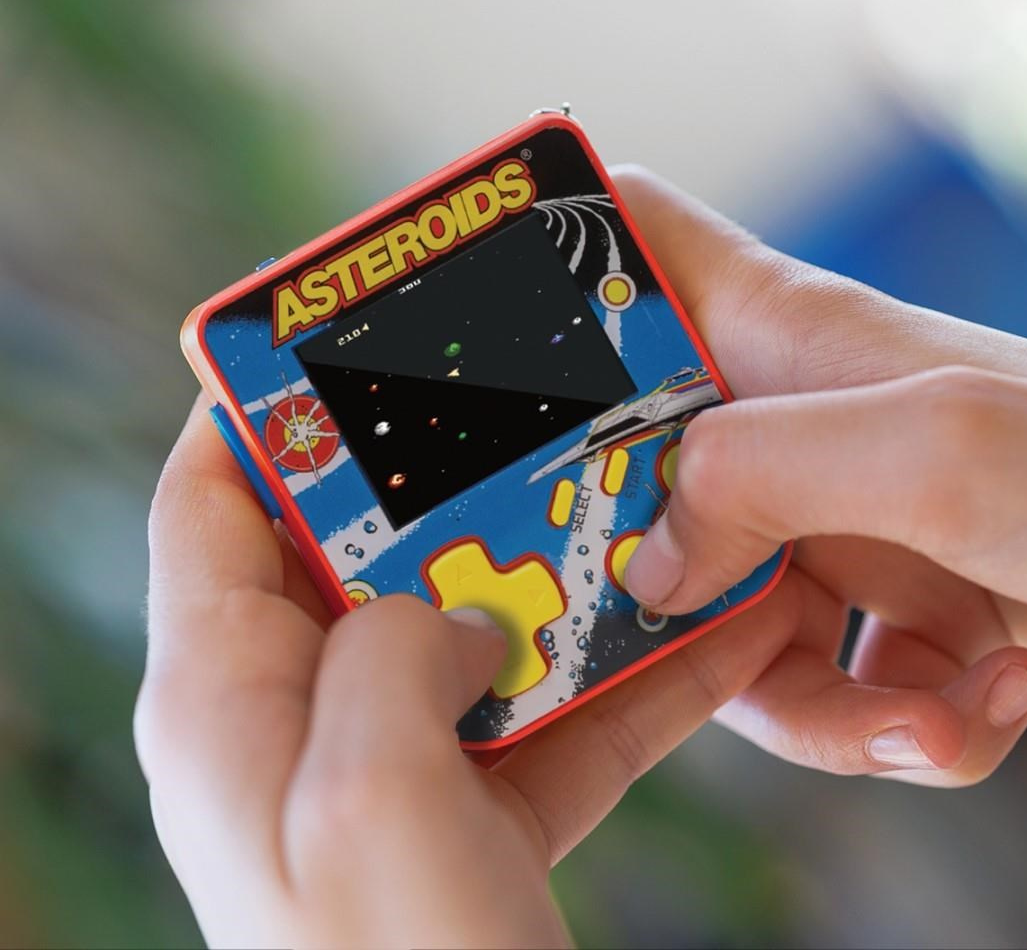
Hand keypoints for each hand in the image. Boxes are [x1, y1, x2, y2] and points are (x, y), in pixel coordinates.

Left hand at [136, 398, 801, 947]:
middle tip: (522, 405)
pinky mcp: (469, 805)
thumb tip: (456, 608)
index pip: (209, 501)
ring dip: (551, 568)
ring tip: (628, 497)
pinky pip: (546, 706)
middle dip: (439, 476)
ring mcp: (387, 760)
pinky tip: (704, 626)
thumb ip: (396, 653)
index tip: (331, 333)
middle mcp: (295, 717)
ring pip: (467, 618)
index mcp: (222, 699)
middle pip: (356, 546)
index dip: (257, 406)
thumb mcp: (372, 795)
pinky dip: (618, 668)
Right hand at [616, 166, 1026, 785]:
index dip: (555, 247)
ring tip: (923, 711)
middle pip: (630, 468)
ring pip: (711, 611)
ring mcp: (822, 512)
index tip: (482, 311)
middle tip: (695, 628)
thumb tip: (646, 561)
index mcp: (782, 335)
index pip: (638, 234)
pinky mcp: (869, 597)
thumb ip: (761, 481)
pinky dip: (882, 723)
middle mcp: (784, 418)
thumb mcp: (932, 452)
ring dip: (805, 702)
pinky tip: (971, 707)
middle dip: (642, 572)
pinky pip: (805, 678)